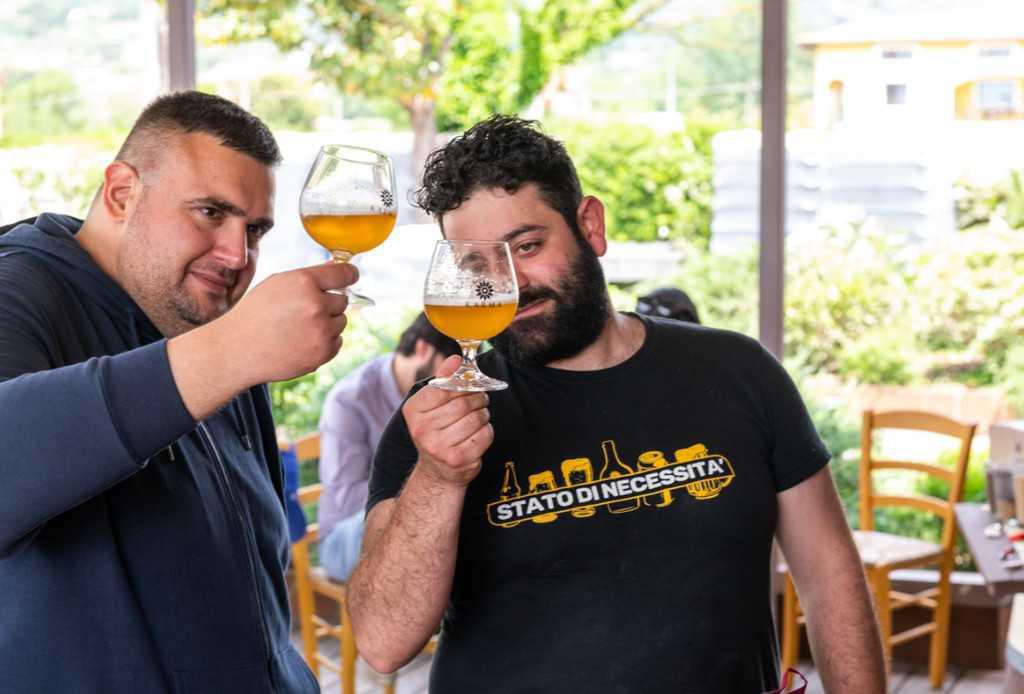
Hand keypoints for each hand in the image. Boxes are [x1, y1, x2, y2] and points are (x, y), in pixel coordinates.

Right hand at [220, 261, 357, 383]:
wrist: (238, 349)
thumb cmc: (255, 313)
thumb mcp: (277, 284)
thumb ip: (309, 278)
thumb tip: (338, 271)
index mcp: (304, 282)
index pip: (344, 274)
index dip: (349, 275)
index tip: (351, 277)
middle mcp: (316, 304)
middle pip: (342, 300)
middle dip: (328, 304)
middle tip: (303, 312)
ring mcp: (321, 330)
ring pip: (341, 322)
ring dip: (327, 323)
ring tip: (298, 328)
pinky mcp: (323, 352)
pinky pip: (337, 341)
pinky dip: (325, 341)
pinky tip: (301, 341)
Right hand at [403, 355, 492, 487]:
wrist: (437, 471)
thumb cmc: (437, 430)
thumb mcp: (431, 405)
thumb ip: (442, 380)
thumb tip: (455, 359)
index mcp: (413, 410)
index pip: (444, 387)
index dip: (463, 383)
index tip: (469, 383)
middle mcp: (422, 430)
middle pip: (464, 403)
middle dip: (478, 398)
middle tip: (480, 399)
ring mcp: (439, 447)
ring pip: (477, 418)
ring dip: (483, 414)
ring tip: (478, 417)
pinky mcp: (458, 459)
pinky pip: (484, 434)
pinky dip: (487, 431)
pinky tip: (478, 433)